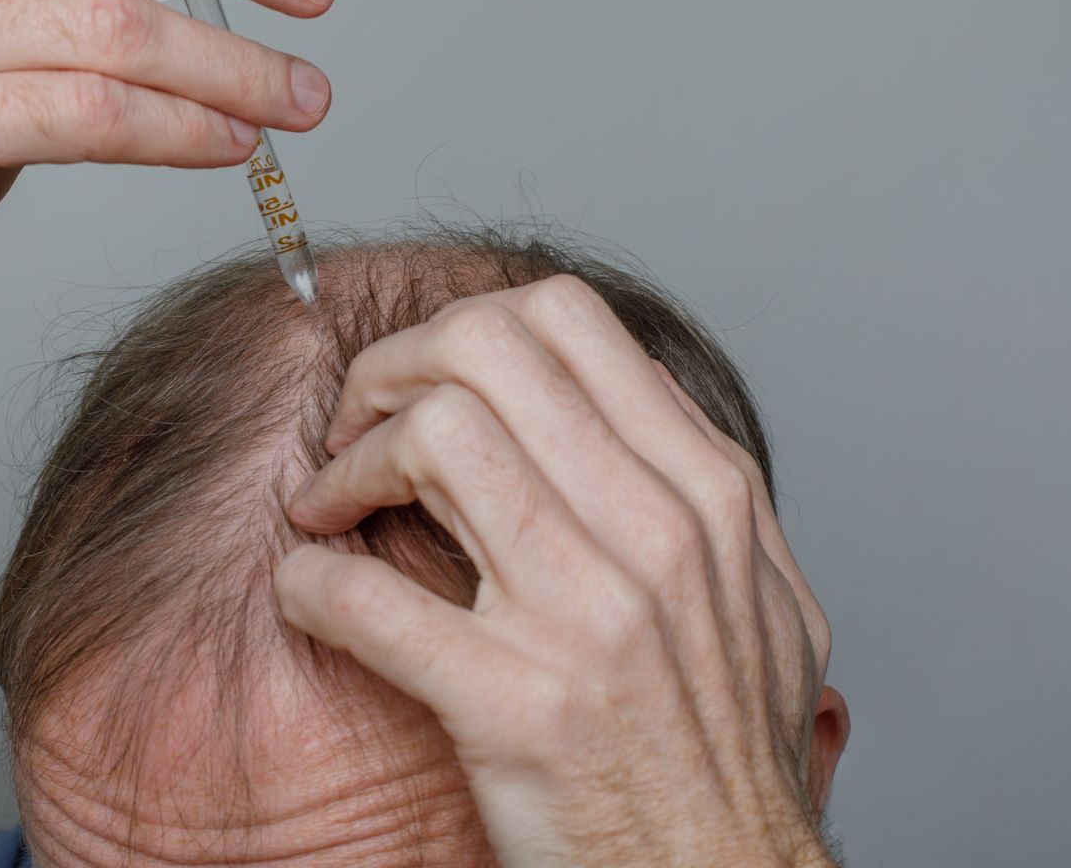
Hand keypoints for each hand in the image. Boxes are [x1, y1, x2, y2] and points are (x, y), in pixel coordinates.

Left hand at [275, 276, 849, 866]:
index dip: (459, 330)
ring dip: (349, 466)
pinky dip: (313, 584)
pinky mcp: (516, 704)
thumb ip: (696, 478)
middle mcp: (656, 533)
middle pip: (484, 349)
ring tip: (332, 511)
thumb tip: (621, 381)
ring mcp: (589, 616)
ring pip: (435, 437)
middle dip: (388, 372)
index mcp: (704, 492)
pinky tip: (311, 594)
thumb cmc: (725, 750)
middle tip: (355, 430)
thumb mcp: (758, 591)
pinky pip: (369, 599)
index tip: (422, 388)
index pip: (562, 319)